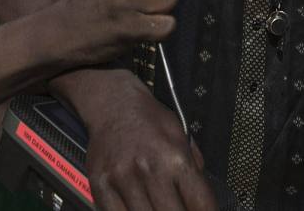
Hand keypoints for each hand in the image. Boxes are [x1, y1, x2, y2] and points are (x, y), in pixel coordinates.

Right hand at [85, 86, 215, 210]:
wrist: (114, 103)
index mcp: (175, 158)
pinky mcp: (100, 185)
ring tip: (159, 207)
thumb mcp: (182, 137)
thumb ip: (194, 169)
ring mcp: (123, 179)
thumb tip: (203, 201)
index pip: (200, 204)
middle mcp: (150, 169)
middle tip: (178, 209)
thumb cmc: (149, 119)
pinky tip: (138, 208)